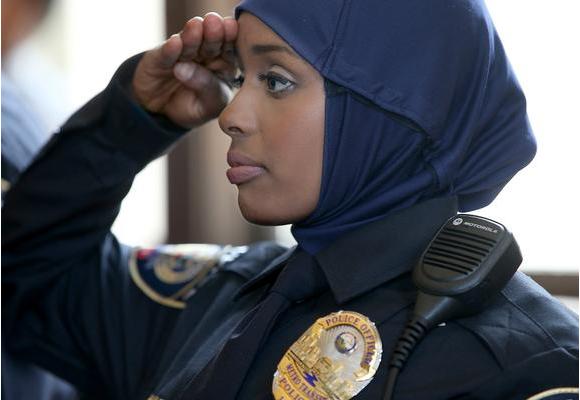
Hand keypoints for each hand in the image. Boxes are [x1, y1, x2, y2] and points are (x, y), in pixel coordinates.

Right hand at [133, 12, 237, 128]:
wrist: (161, 114)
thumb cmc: (193, 108)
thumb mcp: (208, 106)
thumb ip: (207, 88)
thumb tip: (187, 69)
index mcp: (223, 66)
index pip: (229, 51)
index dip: (230, 39)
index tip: (232, 28)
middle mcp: (204, 56)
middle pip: (210, 43)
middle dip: (213, 33)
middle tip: (215, 24)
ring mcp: (182, 54)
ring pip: (189, 43)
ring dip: (193, 35)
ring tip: (196, 27)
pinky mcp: (160, 58)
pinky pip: (166, 53)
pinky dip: (170, 49)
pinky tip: (175, 42)